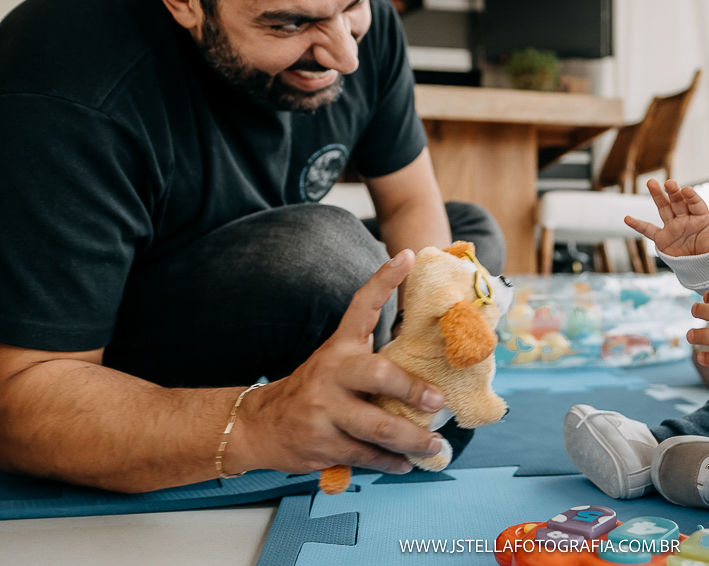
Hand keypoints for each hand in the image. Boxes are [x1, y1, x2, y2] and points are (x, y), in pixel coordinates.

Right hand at [229, 250, 445, 475]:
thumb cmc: (315, 389)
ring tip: (434, 445)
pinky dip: (391, 462)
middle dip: (413, 389)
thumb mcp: (337, 361)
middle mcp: (331, 373)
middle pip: (379, 375)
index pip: (361, 306)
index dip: (384, 280)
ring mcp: (325, 410)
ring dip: (413, 439)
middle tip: (438, 401)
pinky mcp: (323, 443)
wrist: (260, 424)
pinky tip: (406, 463)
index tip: (406, 256)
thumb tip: (425, 349)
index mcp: (339, 348)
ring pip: (378, 426)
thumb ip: (371, 355)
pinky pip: (366, 455)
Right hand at [624, 179, 708, 256]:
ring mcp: (672, 226)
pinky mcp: (662, 238)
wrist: (702, 264)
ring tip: (651, 182)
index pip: (695, 203)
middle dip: (673, 192)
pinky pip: (649, 230)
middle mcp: (684, 218)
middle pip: (678, 202)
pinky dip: (638, 225)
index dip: (691, 197)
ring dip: (658, 196)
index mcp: (700, 216)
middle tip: (669, 183)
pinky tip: (627, 218)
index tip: (686, 190)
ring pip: (663, 208)